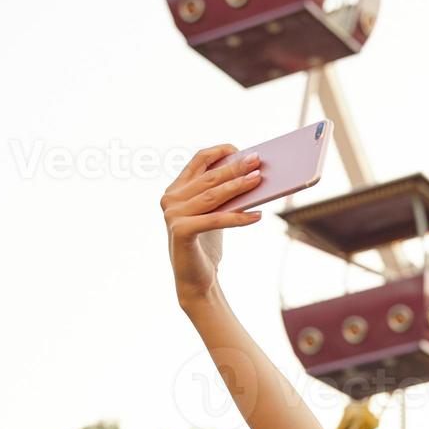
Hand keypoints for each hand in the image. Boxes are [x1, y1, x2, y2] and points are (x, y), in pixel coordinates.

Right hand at [160, 144, 264, 303]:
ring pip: (213, 196)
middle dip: (235, 168)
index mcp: (176, 189)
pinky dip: (239, 218)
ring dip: (239, 186)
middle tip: (257, 160)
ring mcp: (172, 215)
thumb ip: (221, 193)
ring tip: (259, 180)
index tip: (241, 149)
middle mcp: (170, 199)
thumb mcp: (214, 212)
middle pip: (208, 178)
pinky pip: (216, 220)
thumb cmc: (207, 243)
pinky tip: (258, 215)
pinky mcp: (180, 231)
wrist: (197, 280)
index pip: (197, 160)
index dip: (219, 152)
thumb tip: (251, 172)